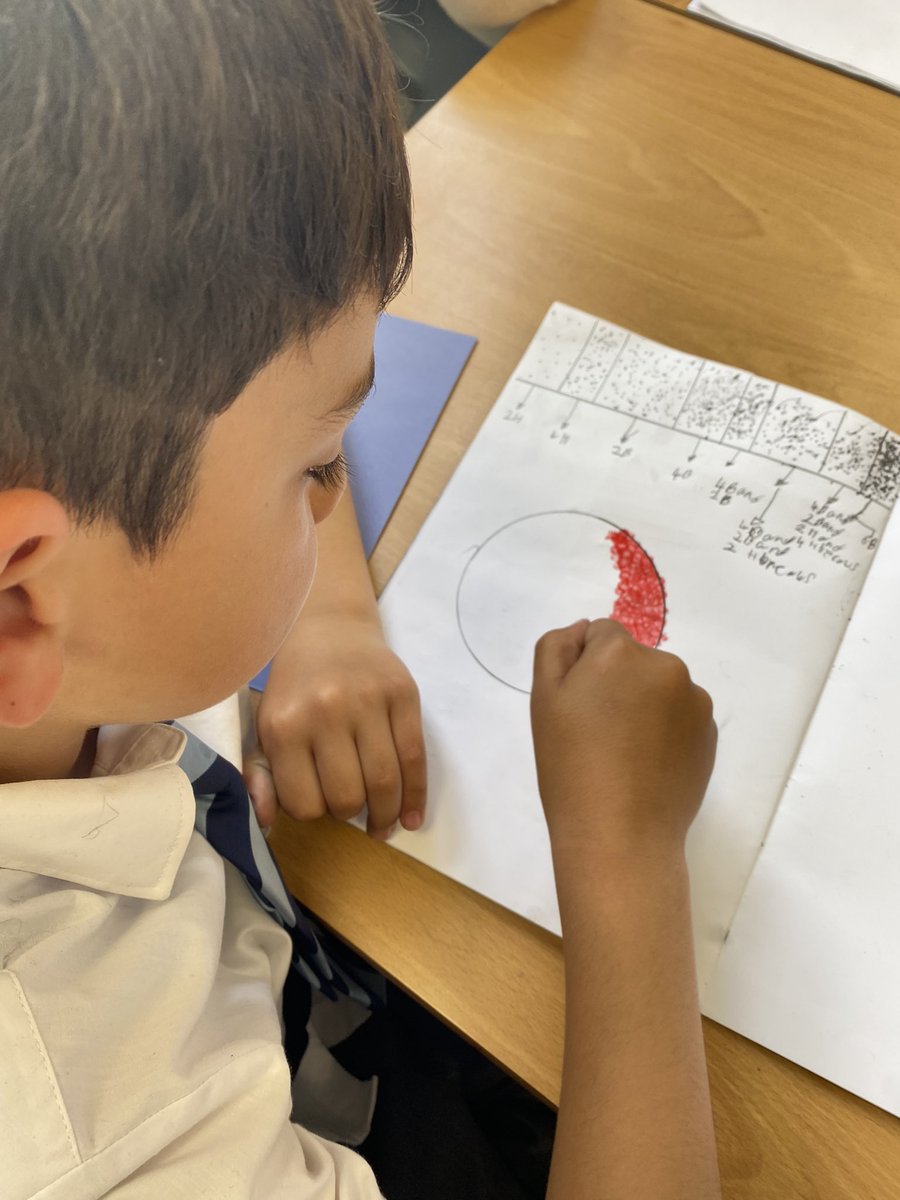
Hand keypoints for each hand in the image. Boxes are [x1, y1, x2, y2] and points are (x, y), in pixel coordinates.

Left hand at [244, 613, 425, 837]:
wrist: (330, 628)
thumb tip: (264, 821)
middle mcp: (326, 712)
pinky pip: (415, 757)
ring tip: (382, 823)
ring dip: (384, 814)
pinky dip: (416, 795)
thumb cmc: (295, 687)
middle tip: (349, 807)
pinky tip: (410, 817)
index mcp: (285, 725)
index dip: (312, 813)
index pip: (304, 803)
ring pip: (384, 781)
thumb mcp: (265, 727)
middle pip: (348, 796)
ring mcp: (369, 701)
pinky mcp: (403, 694)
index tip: (317, 802)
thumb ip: (261, 775)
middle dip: (349, 813)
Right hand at [530, 619, 715, 869]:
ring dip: (644, 705)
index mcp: (620, 653)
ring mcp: (694, 700)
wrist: (620, 834)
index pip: (600, 635)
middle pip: (632, 660)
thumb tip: (584, 630)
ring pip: (658, 687)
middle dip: (616, 684)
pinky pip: (680, 716)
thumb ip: (556, 648)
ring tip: (623, 754)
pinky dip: (665, 730)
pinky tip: (647, 766)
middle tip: (596, 734)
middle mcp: (665, 665)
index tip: (576, 708)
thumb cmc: (570, 767)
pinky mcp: (710, 732)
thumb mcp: (544, 700)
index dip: (583, 669)